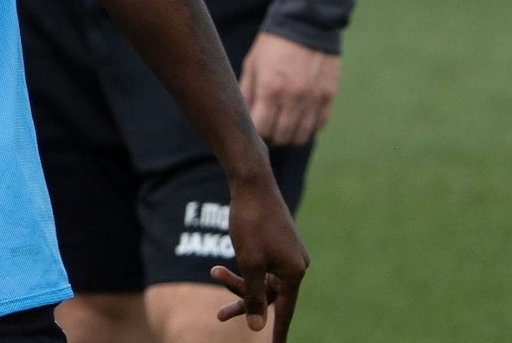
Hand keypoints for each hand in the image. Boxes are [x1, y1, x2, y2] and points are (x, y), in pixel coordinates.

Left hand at [207, 177, 307, 338]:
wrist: (252, 182)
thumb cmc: (250, 223)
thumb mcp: (249, 264)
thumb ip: (253, 297)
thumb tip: (258, 326)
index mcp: (294, 273)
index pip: (285, 312)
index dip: (278, 332)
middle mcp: (297, 265)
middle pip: (270, 296)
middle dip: (243, 302)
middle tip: (219, 315)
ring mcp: (289, 253)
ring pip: (263, 280)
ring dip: (239, 281)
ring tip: (214, 271)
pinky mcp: (279, 243)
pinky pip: (263, 265)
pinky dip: (245, 268)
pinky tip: (226, 261)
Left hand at [238, 32, 339, 146]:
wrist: (307, 22)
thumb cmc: (274, 44)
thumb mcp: (252, 65)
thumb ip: (247, 94)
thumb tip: (243, 119)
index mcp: (271, 88)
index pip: (262, 130)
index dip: (255, 134)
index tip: (252, 129)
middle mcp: (294, 97)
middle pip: (282, 137)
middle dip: (271, 137)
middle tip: (266, 129)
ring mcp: (314, 98)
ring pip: (301, 136)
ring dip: (289, 135)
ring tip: (282, 125)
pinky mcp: (329, 96)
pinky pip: (318, 125)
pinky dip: (307, 127)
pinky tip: (299, 117)